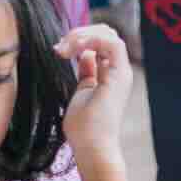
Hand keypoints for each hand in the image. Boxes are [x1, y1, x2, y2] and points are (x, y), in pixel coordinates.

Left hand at [57, 23, 133, 158]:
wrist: (91, 147)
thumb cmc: (84, 128)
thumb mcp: (81, 91)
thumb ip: (85, 72)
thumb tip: (83, 55)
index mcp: (111, 74)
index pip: (101, 41)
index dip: (79, 39)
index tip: (58, 51)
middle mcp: (120, 71)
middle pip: (105, 33)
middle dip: (79, 34)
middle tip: (59, 48)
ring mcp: (121, 73)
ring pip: (108, 34)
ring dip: (82, 35)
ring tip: (63, 49)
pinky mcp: (120, 76)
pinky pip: (111, 43)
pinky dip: (90, 40)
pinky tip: (73, 50)